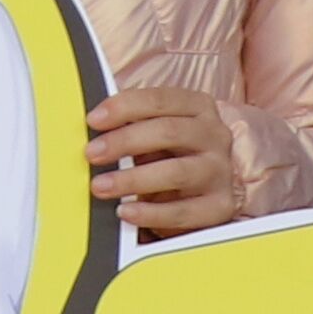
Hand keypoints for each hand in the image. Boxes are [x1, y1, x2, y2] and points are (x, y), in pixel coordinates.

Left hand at [86, 88, 244, 236]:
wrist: (204, 193)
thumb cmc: (171, 155)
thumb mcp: (155, 132)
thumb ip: (131, 123)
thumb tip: (92, 125)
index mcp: (199, 107)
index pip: (160, 100)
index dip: (124, 107)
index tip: (93, 120)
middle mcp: (215, 136)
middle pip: (168, 132)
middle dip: (124, 142)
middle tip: (92, 154)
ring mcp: (220, 171)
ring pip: (176, 172)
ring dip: (132, 179)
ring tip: (101, 186)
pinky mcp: (220, 207)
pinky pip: (182, 212)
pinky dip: (150, 213)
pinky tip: (125, 211)